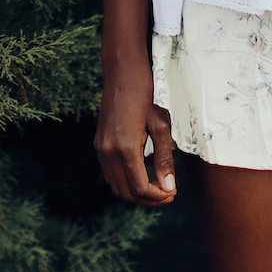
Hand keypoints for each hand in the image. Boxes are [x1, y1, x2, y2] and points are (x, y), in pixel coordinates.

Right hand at [94, 59, 176, 206]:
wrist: (123, 72)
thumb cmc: (146, 94)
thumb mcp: (161, 125)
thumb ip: (164, 159)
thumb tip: (169, 188)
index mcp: (125, 147)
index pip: (140, 188)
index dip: (158, 197)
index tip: (173, 193)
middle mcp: (108, 152)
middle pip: (126, 193)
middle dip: (148, 199)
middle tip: (168, 193)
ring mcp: (100, 148)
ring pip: (116, 186)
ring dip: (136, 193)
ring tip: (157, 187)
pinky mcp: (99, 144)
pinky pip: (110, 174)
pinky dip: (126, 181)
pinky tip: (142, 174)